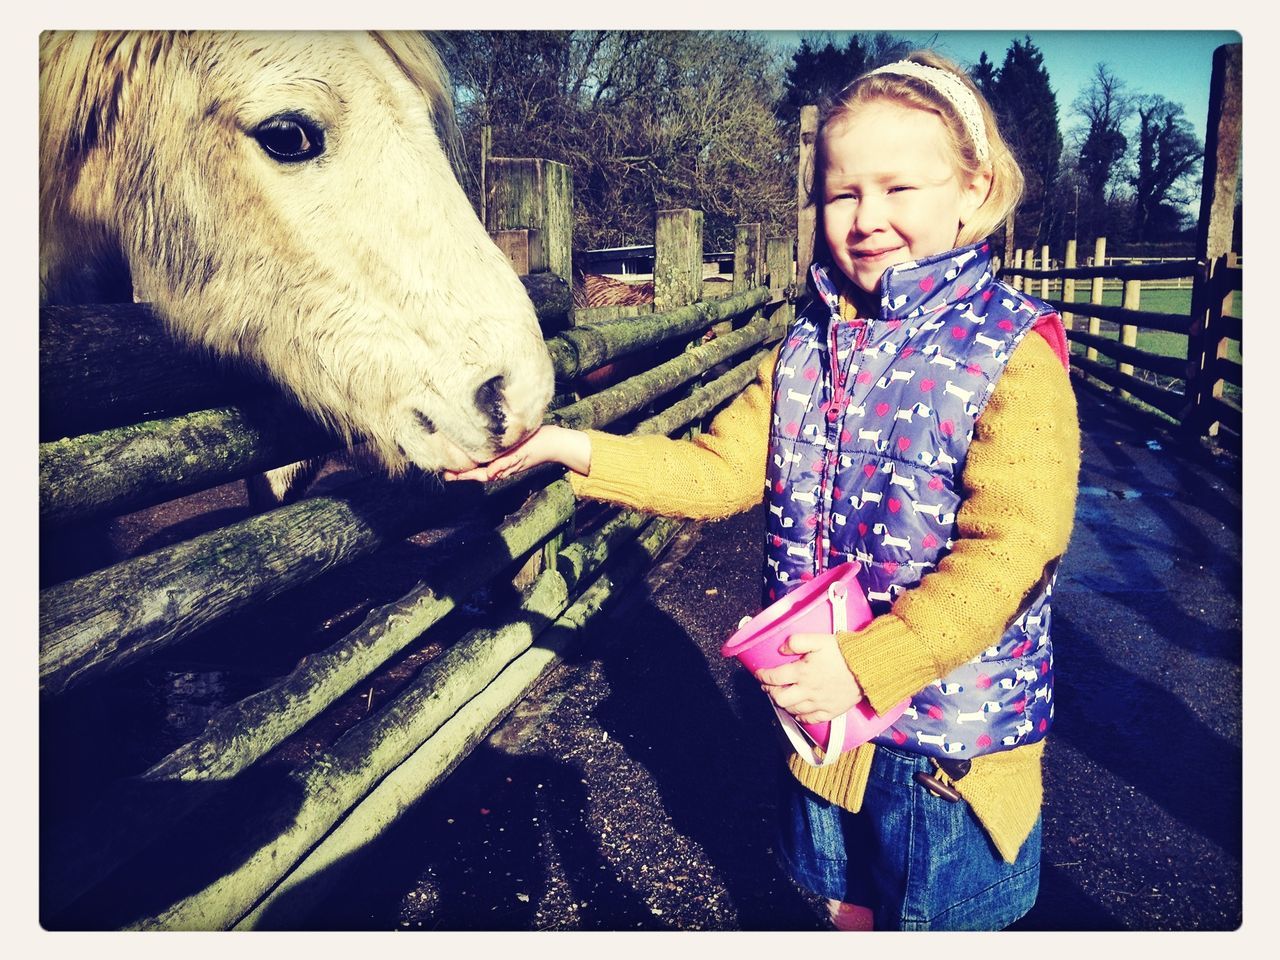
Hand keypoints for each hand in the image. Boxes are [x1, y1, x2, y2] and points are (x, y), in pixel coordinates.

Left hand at [442, 424, 590, 482]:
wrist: (554, 442)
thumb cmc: (537, 446)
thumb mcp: (520, 454)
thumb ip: (505, 463)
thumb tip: (489, 474)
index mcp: (502, 468)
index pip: (477, 475)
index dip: (461, 475)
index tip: (446, 474)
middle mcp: (501, 466)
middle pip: (476, 472)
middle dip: (461, 471)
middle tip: (442, 468)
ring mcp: (504, 461)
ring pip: (481, 465)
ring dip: (468, 464)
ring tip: (453, 460)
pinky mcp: (507, 453)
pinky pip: (488, 458)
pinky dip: (477, 456)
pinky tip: (472, 450)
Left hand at [754, 633, 863, 724]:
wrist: (868, 668)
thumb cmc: (844, 652)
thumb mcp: (819, 639)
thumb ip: (797, 641)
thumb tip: (781, 649)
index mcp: (802, 672)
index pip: (774, 678)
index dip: (763, 676)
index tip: (759, 673)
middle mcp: (808, 691)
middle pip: (780, 698)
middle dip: (770, 691)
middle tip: (768, 686)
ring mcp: (819, 703)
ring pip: (792, 709)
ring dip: (783, 703)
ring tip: (781, 695)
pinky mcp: (830, 711)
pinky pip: (809, 719)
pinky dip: (799, 715)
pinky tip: (797, 710)